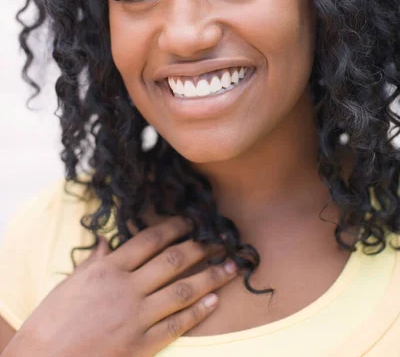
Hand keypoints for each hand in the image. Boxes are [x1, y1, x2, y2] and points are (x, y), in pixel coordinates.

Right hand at [4, 216, 237, 356]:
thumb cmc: (51, 321)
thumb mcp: (71, 283)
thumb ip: (93, 260)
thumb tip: (104, 241)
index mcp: (108, 268)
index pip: (149, 240)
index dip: (174, 227)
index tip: (192, 221)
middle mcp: (126, 287)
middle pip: (172, 260)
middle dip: (200, 247)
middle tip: (221, 240)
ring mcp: (135, 316)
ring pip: (182, 290)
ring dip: (211, 276)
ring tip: (231, 267)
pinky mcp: (140, 345)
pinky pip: (176, 324)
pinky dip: (198, 311)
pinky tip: (215, 301)